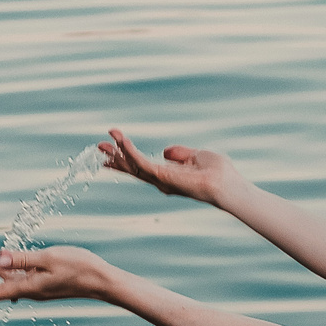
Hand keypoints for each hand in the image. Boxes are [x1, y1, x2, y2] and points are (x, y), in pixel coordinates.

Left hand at [0, 245, 116, 303]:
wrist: (102, 281)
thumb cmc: (79, 268)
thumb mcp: (48, 258)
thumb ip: (23, 258)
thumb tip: (0, 257)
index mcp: (30, 287)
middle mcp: (32, 290)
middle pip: (1, 287)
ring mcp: (40, 287)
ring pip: (12, 280)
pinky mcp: (47, 282)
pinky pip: (24, 277)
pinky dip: (12, 270)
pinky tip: (9, 263)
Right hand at [100, 128, 240, 205]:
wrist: (227, 184)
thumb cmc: (218, 173)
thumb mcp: (196, 156)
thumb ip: (180, 154)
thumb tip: (166, 151)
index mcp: (167, 175)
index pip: (142, 166)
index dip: (126, 157)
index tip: (111, 147)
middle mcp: (161, 180)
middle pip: (132, 168)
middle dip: (115, 158)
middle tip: (98, 147)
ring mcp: (161, 180)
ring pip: (133, 165)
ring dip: (118, 152)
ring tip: (103, 142)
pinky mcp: (163, 176)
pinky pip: (141, 162)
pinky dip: (129, 151)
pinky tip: (120, 141)